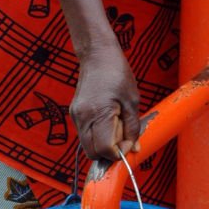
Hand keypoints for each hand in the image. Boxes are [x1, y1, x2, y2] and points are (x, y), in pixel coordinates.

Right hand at [69, 39, 140, 161]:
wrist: (97, 55)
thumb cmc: (117, 73)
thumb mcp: (132, 101)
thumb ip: (133, 128)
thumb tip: (133, 148)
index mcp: (98, 113)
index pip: (105, 149)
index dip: (119, 152)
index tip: (129, 144)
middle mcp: (82, 118)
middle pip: (93, 153)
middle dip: (109, 152)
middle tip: (124, 138)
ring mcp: (76, 116)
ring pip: (88, 146)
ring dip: (103, 144)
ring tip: (116, 126)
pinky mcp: (75, 114)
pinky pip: (85, 135)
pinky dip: (97, 135)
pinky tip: (108, 120)